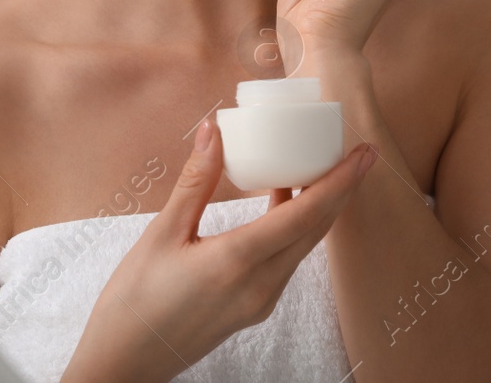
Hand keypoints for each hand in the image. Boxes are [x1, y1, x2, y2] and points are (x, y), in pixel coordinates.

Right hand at [60, 119, 377, 382]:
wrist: (125, 364)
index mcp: (238, 262)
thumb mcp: (162, 234)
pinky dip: (296, 228)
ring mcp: (261, 301)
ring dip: (320, 208)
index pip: (306, 215)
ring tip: (323, 168)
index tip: (365, 153)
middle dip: (342, 189)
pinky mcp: (255, 307)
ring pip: (304, 246)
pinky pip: (287, 260)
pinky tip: (285, 201)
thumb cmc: (133, 302)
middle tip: (358, 153)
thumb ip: (195, 182)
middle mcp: (261, 285)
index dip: (340, 180)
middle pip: (316, 229)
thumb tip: (214, 130)